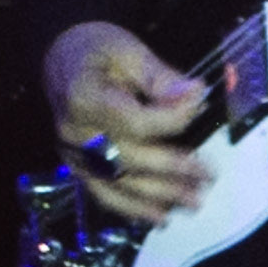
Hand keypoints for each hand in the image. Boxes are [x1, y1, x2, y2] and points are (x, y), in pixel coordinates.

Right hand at [44, 21, 208, 222]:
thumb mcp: (128, 49)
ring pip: (117, 183)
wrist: (60, 59)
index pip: (133, 121)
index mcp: (83, 97)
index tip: (200, 105)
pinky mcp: (77, 166)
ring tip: (192, 203)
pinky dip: (131, 208)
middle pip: (127, 158)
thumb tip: (195, 95)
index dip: (171, 119)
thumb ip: (160, 77)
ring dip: (157, 197)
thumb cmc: (96, 50)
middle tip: (207, 177)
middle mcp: (74, 132)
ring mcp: (73, 154)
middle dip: (171, 171)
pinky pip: (103, 193)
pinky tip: (158, 217)